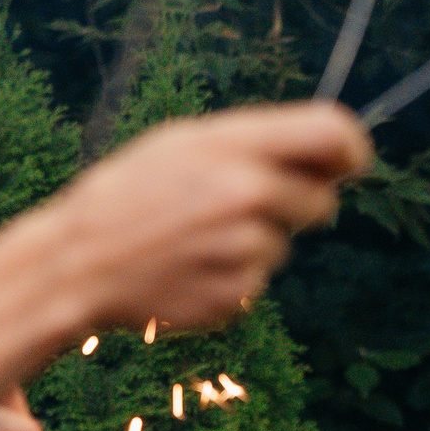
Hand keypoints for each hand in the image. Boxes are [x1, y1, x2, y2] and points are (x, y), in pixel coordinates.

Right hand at [44, 103, 371, 332]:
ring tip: (195, 238)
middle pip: (322, 200)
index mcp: (234, 145)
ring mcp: (245, 250)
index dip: (351, 149)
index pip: (333, 134)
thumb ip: (256, 142)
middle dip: (297, 202)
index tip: (349, 162)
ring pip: (285, 245)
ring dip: (255, 242)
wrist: (77, 264)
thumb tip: (331, 152)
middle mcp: (247, 194)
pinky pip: (259, 281)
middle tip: (239, 204)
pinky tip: (190, 268)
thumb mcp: (182, 142)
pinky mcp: (238, 296)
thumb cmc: (130, 194)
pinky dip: (233, 277)